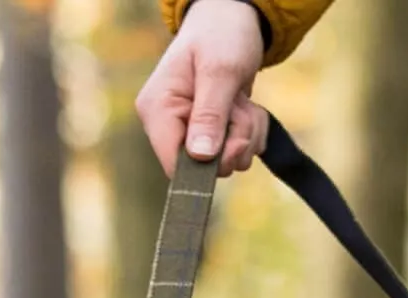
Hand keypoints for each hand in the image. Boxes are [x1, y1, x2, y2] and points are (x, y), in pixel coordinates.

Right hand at [136, 0, 267, 177]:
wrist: (234, 18)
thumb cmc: (222, 35)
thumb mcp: (220, 70)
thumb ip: (210, 114)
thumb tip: (200, 157)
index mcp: (157, 110)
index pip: (174, 165)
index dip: (208, 165)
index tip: (236, 142)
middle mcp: (168, 127)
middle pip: (204, 168)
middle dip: (234, 142)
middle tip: (241, 108)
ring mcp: (189, 132)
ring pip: (225, 162)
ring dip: (246, 135)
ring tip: (242, 101)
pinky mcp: (208, 135)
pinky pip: (235, 154)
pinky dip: (250, 134)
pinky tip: (245, 107)